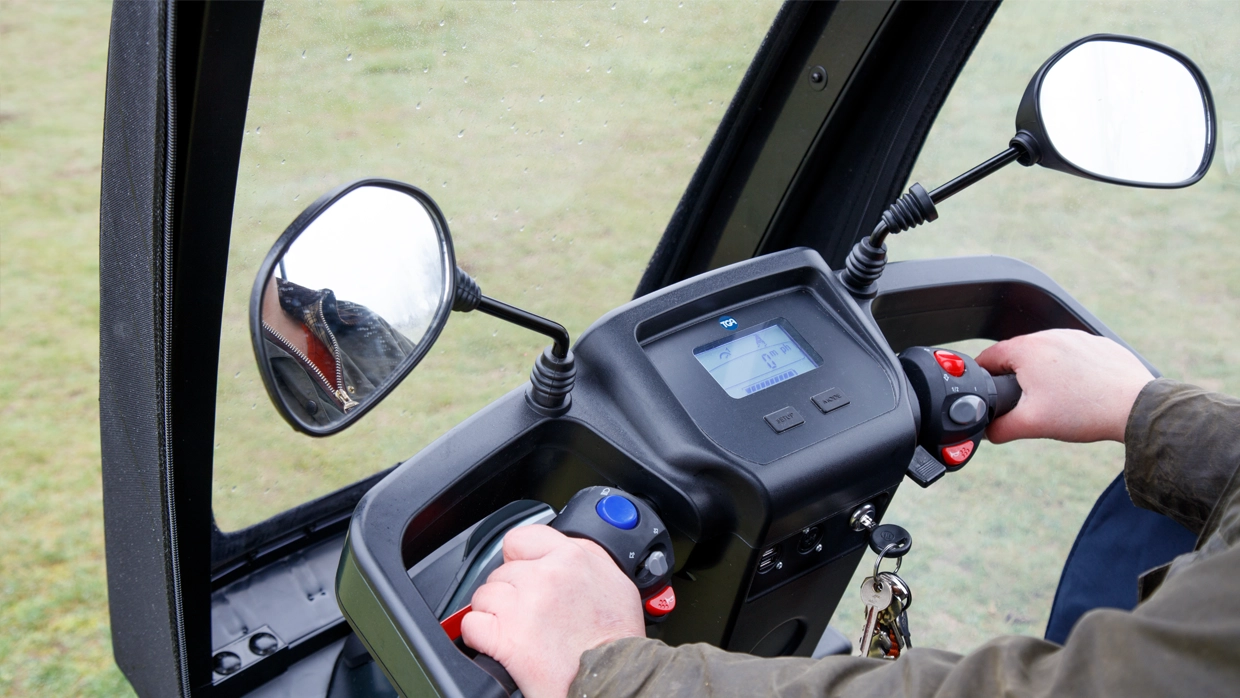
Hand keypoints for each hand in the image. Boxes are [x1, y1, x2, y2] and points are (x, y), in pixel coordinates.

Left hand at [460, 525, 644, 697]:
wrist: (614, 679)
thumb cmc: (616, 639)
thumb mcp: (614, 582)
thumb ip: (583, 559)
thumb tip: (559, 552)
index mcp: (572, 557)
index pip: (521, 538)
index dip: (519, 558)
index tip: (523, 573)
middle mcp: (545, 576)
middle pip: (501, 571)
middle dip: (511, 592)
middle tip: (531, 614)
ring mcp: (523, 605)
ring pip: (484, 596)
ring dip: (495, 614)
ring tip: (520, 630)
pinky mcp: (506, 637)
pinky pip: (472, 625)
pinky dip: (480, 637)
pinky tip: (501, 644)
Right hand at [975, 329, 1154, 443]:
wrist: (1135, 407)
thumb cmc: (1085, 411)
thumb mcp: (1032, 425)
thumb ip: (1000, 428)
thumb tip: (987, 431)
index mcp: (1028, 348)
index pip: (988, 357)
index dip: (983, 378)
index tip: (990, 394)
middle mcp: (1050, 335)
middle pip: (1017, 355)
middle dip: (1015, 378)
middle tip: (1027, 404)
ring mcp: (1076, 337)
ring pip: (1046, 355)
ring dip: (1043, 373)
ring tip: (1057, 400)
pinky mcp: (1097, 344)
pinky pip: (1072, 355)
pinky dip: (1070, 371)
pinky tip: (1079, 392)